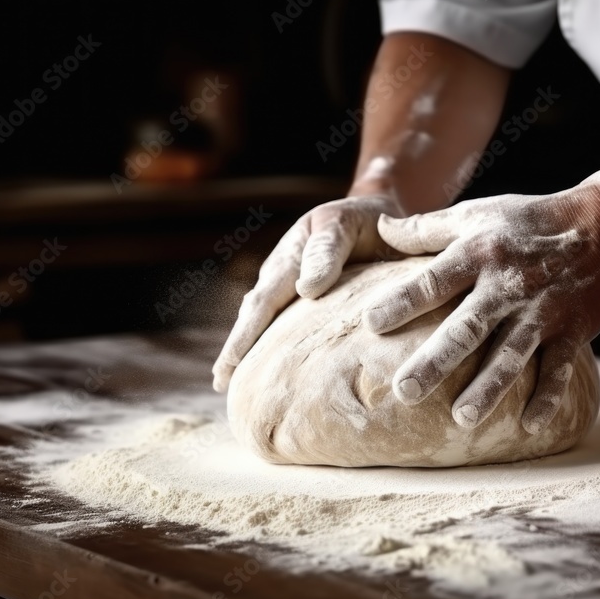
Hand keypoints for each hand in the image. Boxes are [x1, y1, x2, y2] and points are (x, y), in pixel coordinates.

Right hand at [213, 191, 402, 391]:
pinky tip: (277, 371)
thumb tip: (304, 290)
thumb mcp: (345, 225)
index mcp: (289, 259)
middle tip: (222, 384)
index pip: (262, 304)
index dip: (244, 336)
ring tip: (238, 385)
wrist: (377, 213)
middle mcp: (283, 276)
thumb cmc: (364, 220)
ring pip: (269, 323)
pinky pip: (290, 326)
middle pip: (255, 317)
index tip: (229, 366)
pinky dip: (278, 347)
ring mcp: (293, 288)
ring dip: (253, 351)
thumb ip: (327, 253)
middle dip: (237, 351)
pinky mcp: (310, 301)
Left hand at [363, 187, 599, 433]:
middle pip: (466, 327)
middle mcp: (508, 286)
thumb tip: (380, 230)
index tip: (370, 324)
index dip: (403, 301)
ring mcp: (542, 312)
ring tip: (462, 419)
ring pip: (510, 354)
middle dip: (436, 360)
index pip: (434, 281)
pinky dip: (547, 397)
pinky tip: (528, 426)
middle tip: (404, 391)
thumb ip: (427, 228)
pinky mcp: (572, 331)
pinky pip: (558, 369)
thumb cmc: (531, 221)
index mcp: (479, 254)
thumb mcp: (478, 213)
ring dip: (488, 387)